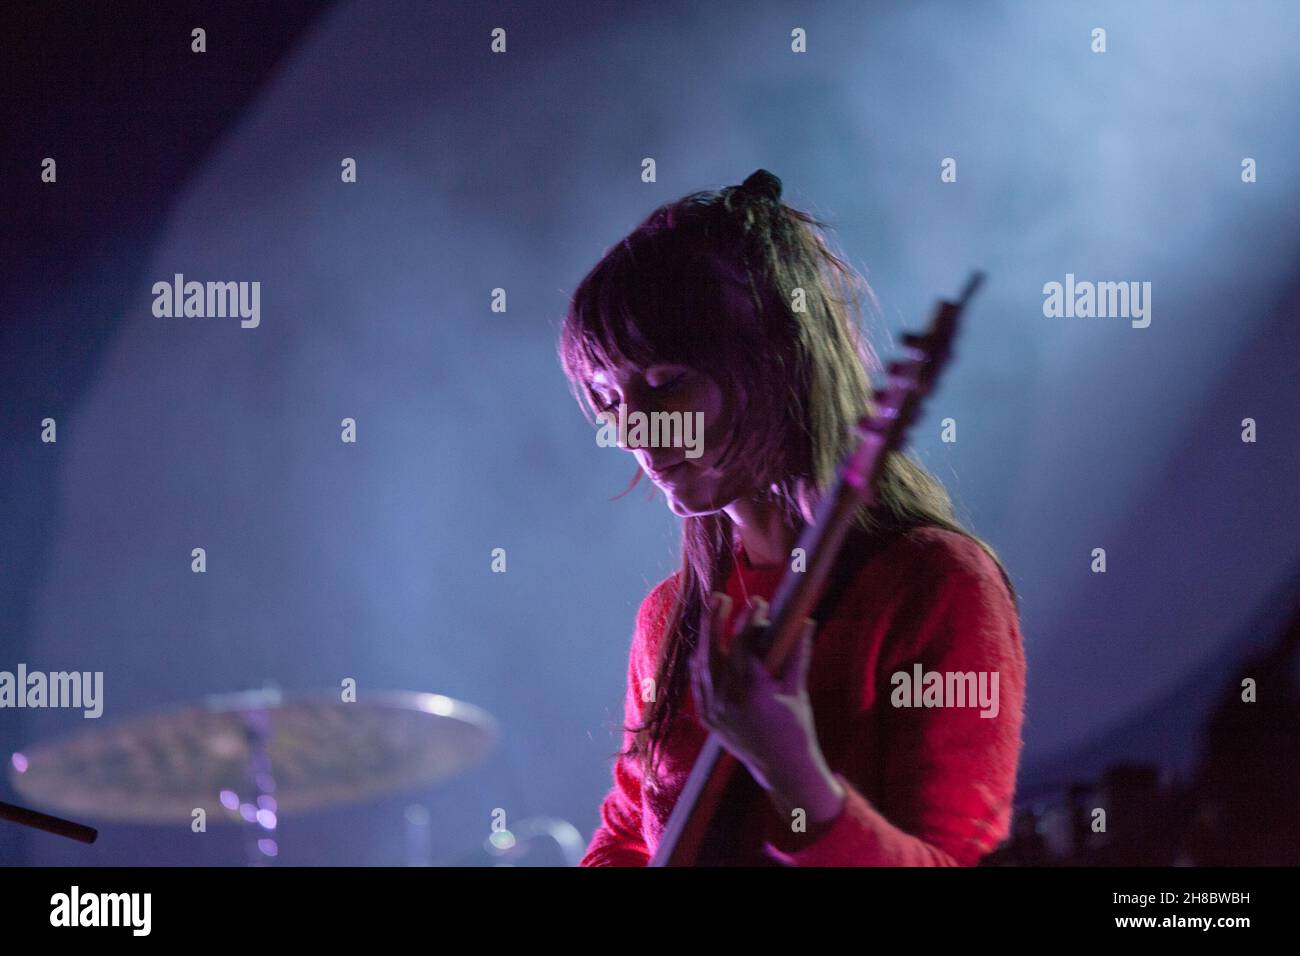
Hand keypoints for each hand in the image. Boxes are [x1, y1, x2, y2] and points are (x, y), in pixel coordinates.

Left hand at [689, 592, 845, 822]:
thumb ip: (798, 654)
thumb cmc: (796, 729)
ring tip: (714, 614)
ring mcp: (713, 710)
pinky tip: (707, 646)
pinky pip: (698, 683)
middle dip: (715, 619)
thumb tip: (804, 621)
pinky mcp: (707, 718)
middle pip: (714, 649)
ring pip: (702, 664)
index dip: (750, 619)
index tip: (758, 602)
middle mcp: (727, 699)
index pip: (744, 643)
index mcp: (752, 690)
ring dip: (707, 638)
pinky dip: (701, 662)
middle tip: (721, 597)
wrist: (783, 769)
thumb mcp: (798, 690)